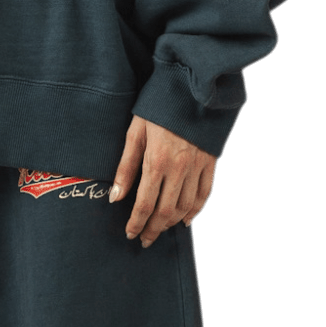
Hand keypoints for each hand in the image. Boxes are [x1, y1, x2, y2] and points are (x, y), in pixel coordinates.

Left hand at [109, 115, 216, 246]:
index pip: (144, 204)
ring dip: (172, 223)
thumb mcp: (134, 133)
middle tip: (145, 240)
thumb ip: (125, 168)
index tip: (131, 234)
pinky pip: (205, 194)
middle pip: (166, 211)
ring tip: (161, 229)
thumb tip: (114, 197)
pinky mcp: (210, 162)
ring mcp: (198, 166)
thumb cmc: (157, 107)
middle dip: (154, 229)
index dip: (137, 223)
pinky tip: (186, 220)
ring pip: (186, 206)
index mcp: (157, 161)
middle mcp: (179, 168)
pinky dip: (196, 211)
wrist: (190, 87)